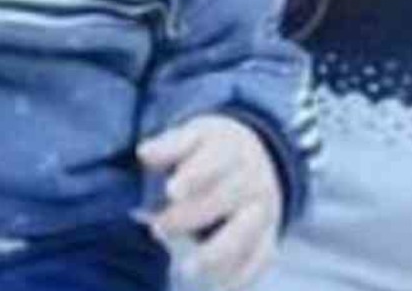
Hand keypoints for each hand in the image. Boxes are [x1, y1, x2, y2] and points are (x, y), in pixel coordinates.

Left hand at [138, 115, 281, 289]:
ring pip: (244, 234)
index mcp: (230, 150)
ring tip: (185, 269)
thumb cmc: (211, 151)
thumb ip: (169, 145)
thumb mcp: (194, 136)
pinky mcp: (268, 237)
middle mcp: (250, 181)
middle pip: (226, 199)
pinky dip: (240, 276)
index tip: (170, 191)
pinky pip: (260, 259)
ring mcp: (261, 211)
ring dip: (216, 254)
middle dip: (190, 217)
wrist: (258, 157)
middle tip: (157, 228)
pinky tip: (216, 285)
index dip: (194, 176)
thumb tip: (144, 153)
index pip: (214, 161)